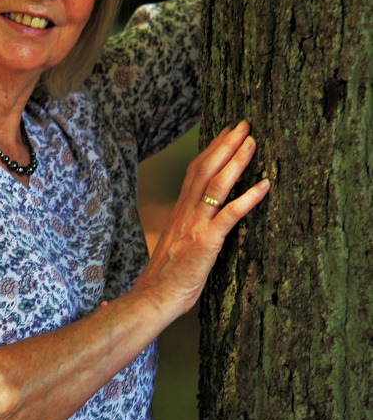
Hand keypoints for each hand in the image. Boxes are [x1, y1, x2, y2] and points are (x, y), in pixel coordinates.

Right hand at [133, 121, 268, 320]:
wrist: (154, 295)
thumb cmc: (166, 276)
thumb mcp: (176, 243)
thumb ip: (187, 227)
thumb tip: (197, 221)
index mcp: (180, 210)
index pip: (195, 171)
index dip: (212, 149)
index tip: (226, 131)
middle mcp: (186, 211)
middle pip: (206, 168)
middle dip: (226, 144)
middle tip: (244, 124)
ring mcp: (196, 224)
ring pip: (217, 184)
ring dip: (237, 161)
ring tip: (253, 142)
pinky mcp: (207, 241)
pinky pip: (230, 214)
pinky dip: (248, 197)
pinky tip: (264, 185)